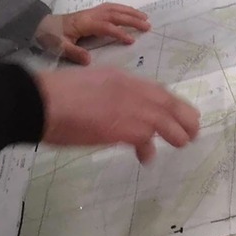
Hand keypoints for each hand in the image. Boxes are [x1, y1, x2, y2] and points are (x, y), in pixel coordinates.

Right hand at [33, 65, 200, 163]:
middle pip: (169, 103)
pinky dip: (148, 150)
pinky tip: (146, 158)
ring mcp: (130, 108)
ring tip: (181, 144)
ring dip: (177, 134)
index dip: (171, 103)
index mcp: (121, 77)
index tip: (179, 113)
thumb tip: (116, 116)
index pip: (156, 90)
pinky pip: (147, 140)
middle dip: (185, 118)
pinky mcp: (124, 128)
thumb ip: (109, 96)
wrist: (43, 101)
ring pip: (167, 121)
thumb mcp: (90, 84)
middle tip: (192, 131)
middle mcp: (131, 89)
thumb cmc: (56, 93)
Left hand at [34, 3, 151, 64]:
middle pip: (114, 14)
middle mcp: (90, 14)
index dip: (119, 33)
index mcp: (84, 23)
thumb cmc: (51, 36)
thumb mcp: (59, 47)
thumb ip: (73, 53)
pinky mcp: (91, 12)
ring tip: (145, 17)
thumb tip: (89, 60)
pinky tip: (130, 13)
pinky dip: (122, 9)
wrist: (42, 24)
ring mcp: (91, 12)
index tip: (132, 40)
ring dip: (130, 12)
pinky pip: (110, 7)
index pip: (106, 26)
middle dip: (131, 19)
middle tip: (147, 26)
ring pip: (114, 8)